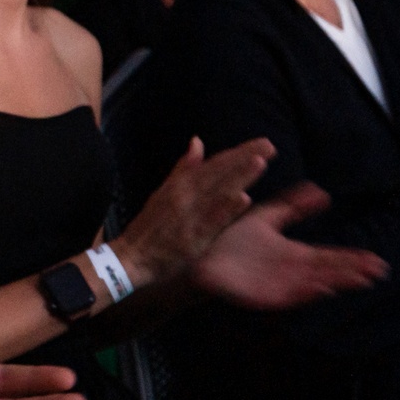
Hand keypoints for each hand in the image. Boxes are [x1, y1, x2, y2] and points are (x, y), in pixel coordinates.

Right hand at [111, 137, 273, 287]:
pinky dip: (225, 210)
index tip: (262, 142)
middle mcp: (184, 196)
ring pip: (217, 193)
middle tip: (269, 146)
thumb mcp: (163, 191)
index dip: (238, 152)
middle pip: (218, 174)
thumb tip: (197, 141)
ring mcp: (188, 217)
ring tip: (260, 162)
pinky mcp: (191, 239)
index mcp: (180, 185)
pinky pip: (210, 222)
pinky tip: (243, 199)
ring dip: (238, 177)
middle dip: (244, 158)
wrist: (131, 257)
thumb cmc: (149, 226)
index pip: (214, 164)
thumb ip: (183, 168)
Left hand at [192, 182, 387, 308]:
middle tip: (379, 271)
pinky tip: (322, 286)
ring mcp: (277, 285)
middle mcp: (290, 272)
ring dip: (336, 282)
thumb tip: (322, 192)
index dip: (352, 259)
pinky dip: (305, 291)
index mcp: (294, 255)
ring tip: (360, 280)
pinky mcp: (261, 295)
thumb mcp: (267, 218)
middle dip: (353, 272)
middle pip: (328, 272)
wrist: (200, 252)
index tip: (376, 259)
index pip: (329, 257)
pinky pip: (286, 294)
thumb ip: (292, 206)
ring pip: (313, 284)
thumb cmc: (231, 238)